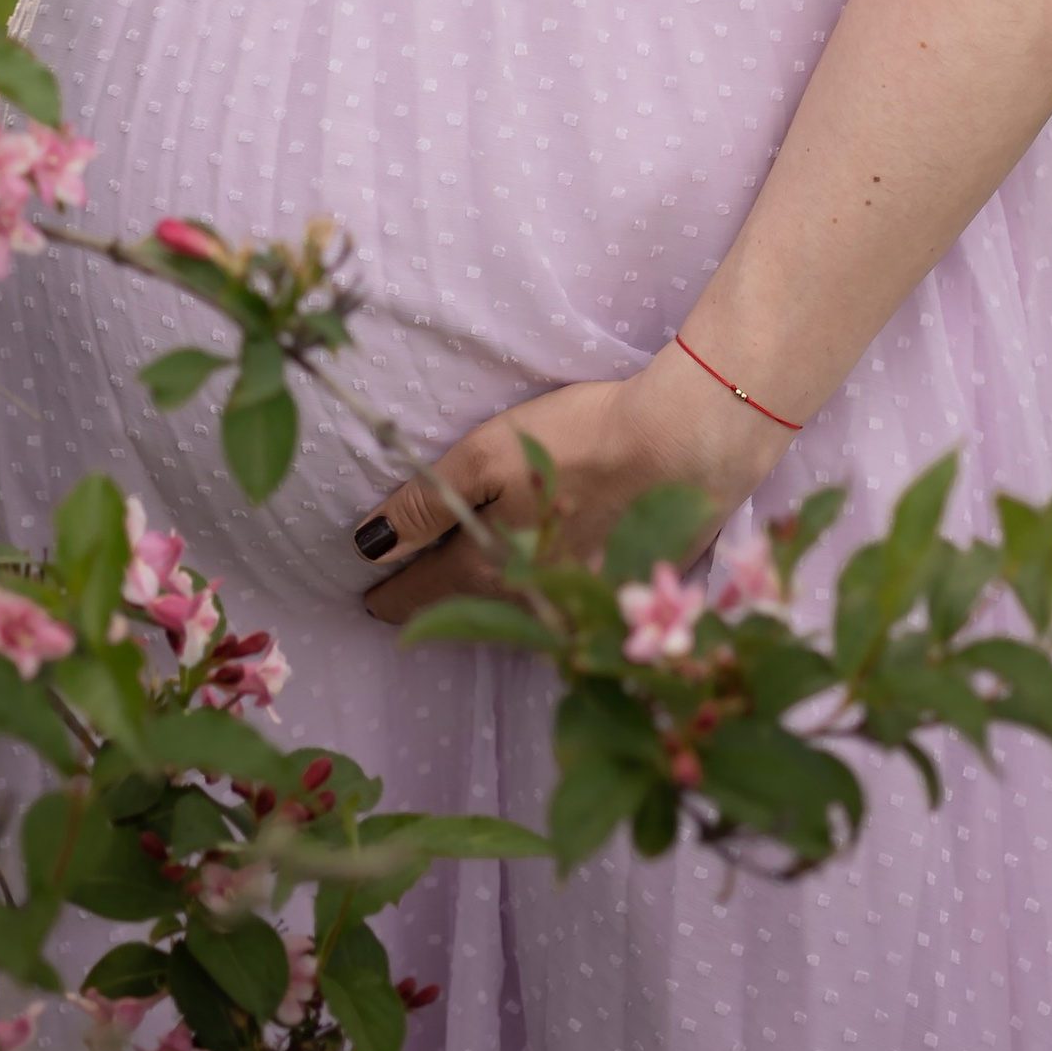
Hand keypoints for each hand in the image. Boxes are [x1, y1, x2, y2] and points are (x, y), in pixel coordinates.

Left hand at [352, 349, 782, 622]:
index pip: (420, 594)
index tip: (365, 599)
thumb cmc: (580, 441)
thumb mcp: (485, 457)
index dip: (387, 595)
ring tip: (453, 593)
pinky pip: (555, 604)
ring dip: (476, 605)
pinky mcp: (616, 587)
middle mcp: (528, 601)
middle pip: (464, 607)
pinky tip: (529, 584)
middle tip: (395, 602)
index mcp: (487, 571)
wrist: (685, 447)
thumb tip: (367, 545)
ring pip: (510, 609)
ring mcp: (575, 601)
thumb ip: (425, 504)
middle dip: (426, 604)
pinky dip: (529, 596)